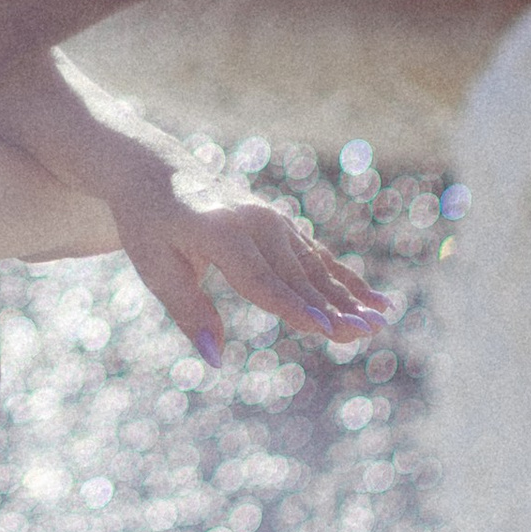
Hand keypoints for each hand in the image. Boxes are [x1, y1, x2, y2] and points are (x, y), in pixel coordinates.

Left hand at [115, 178, 389, 365]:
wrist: (156, 172)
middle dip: (334, 308)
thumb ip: (188, 311)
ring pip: (314, 269)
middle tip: (367, 335)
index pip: (260, 279)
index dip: (292, 307)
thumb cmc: (149, 226)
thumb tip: (216, 359)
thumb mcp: (155, 267)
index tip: (324, 330)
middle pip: (296, 276)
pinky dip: (348, 280)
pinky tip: (378, 301)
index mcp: (219, 230)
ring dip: (349, 298)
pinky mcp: (282, 225)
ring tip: (381, 324)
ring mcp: (272, 220)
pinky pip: (318, 258)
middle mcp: (254, 221)